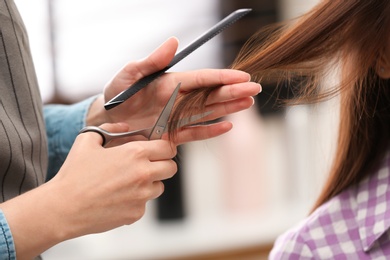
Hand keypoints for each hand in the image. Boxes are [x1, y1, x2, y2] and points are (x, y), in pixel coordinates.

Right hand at [0, 123, 176, 258]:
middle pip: (171, 168)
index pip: (168, 148)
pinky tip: (117, 198)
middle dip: (163, 165)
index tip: (159, 150)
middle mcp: (143, 174)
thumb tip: (125, 127)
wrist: (63, 208)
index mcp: (136, 153)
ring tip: (128, 182)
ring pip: (159, 187)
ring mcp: (142, 196)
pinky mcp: (136, 213)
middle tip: (149, 165)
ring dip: (150, 183)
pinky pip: (144, 204)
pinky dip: (136, 201)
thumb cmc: (74, 174)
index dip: (164, 147)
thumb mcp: (88, 140)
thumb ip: (110, 127)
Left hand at [91, 37, 260, 143]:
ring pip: (208, 112)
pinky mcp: (172, 135)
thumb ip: (151, 61)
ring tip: (248, 103)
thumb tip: (174, 42)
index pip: (202, 78)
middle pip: (211, 94)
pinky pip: (194, 133)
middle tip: (254, 89)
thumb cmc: (116, 94)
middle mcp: (178, 99)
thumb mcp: (130, 74)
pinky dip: (210, 131)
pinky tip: (227, 126)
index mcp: (171, 82)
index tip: (243, 76)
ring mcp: (177, 118)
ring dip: (228, 108)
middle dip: (233, 91)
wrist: (105, 121)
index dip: (222, 77)